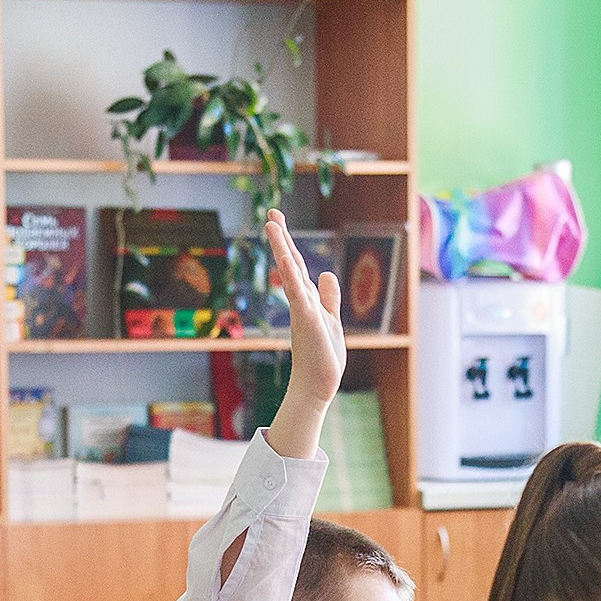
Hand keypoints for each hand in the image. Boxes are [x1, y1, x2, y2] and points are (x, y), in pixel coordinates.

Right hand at [264, 209, 344, 460]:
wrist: (316, 386)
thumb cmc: (322, 358)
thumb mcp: (330, 319)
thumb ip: (328, 296)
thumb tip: (326, 272)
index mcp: (307, 299)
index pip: (297, 265)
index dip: (288, 243)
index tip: (276, 220)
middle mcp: (301, 301)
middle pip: (290, 264)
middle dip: (281, 239)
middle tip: (271, 214)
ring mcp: (302, 310)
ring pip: (290, 274)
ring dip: (282, 250)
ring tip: (272, 226)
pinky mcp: (307, 321)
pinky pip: (298, 295)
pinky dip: (292, 277)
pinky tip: (286, 259)